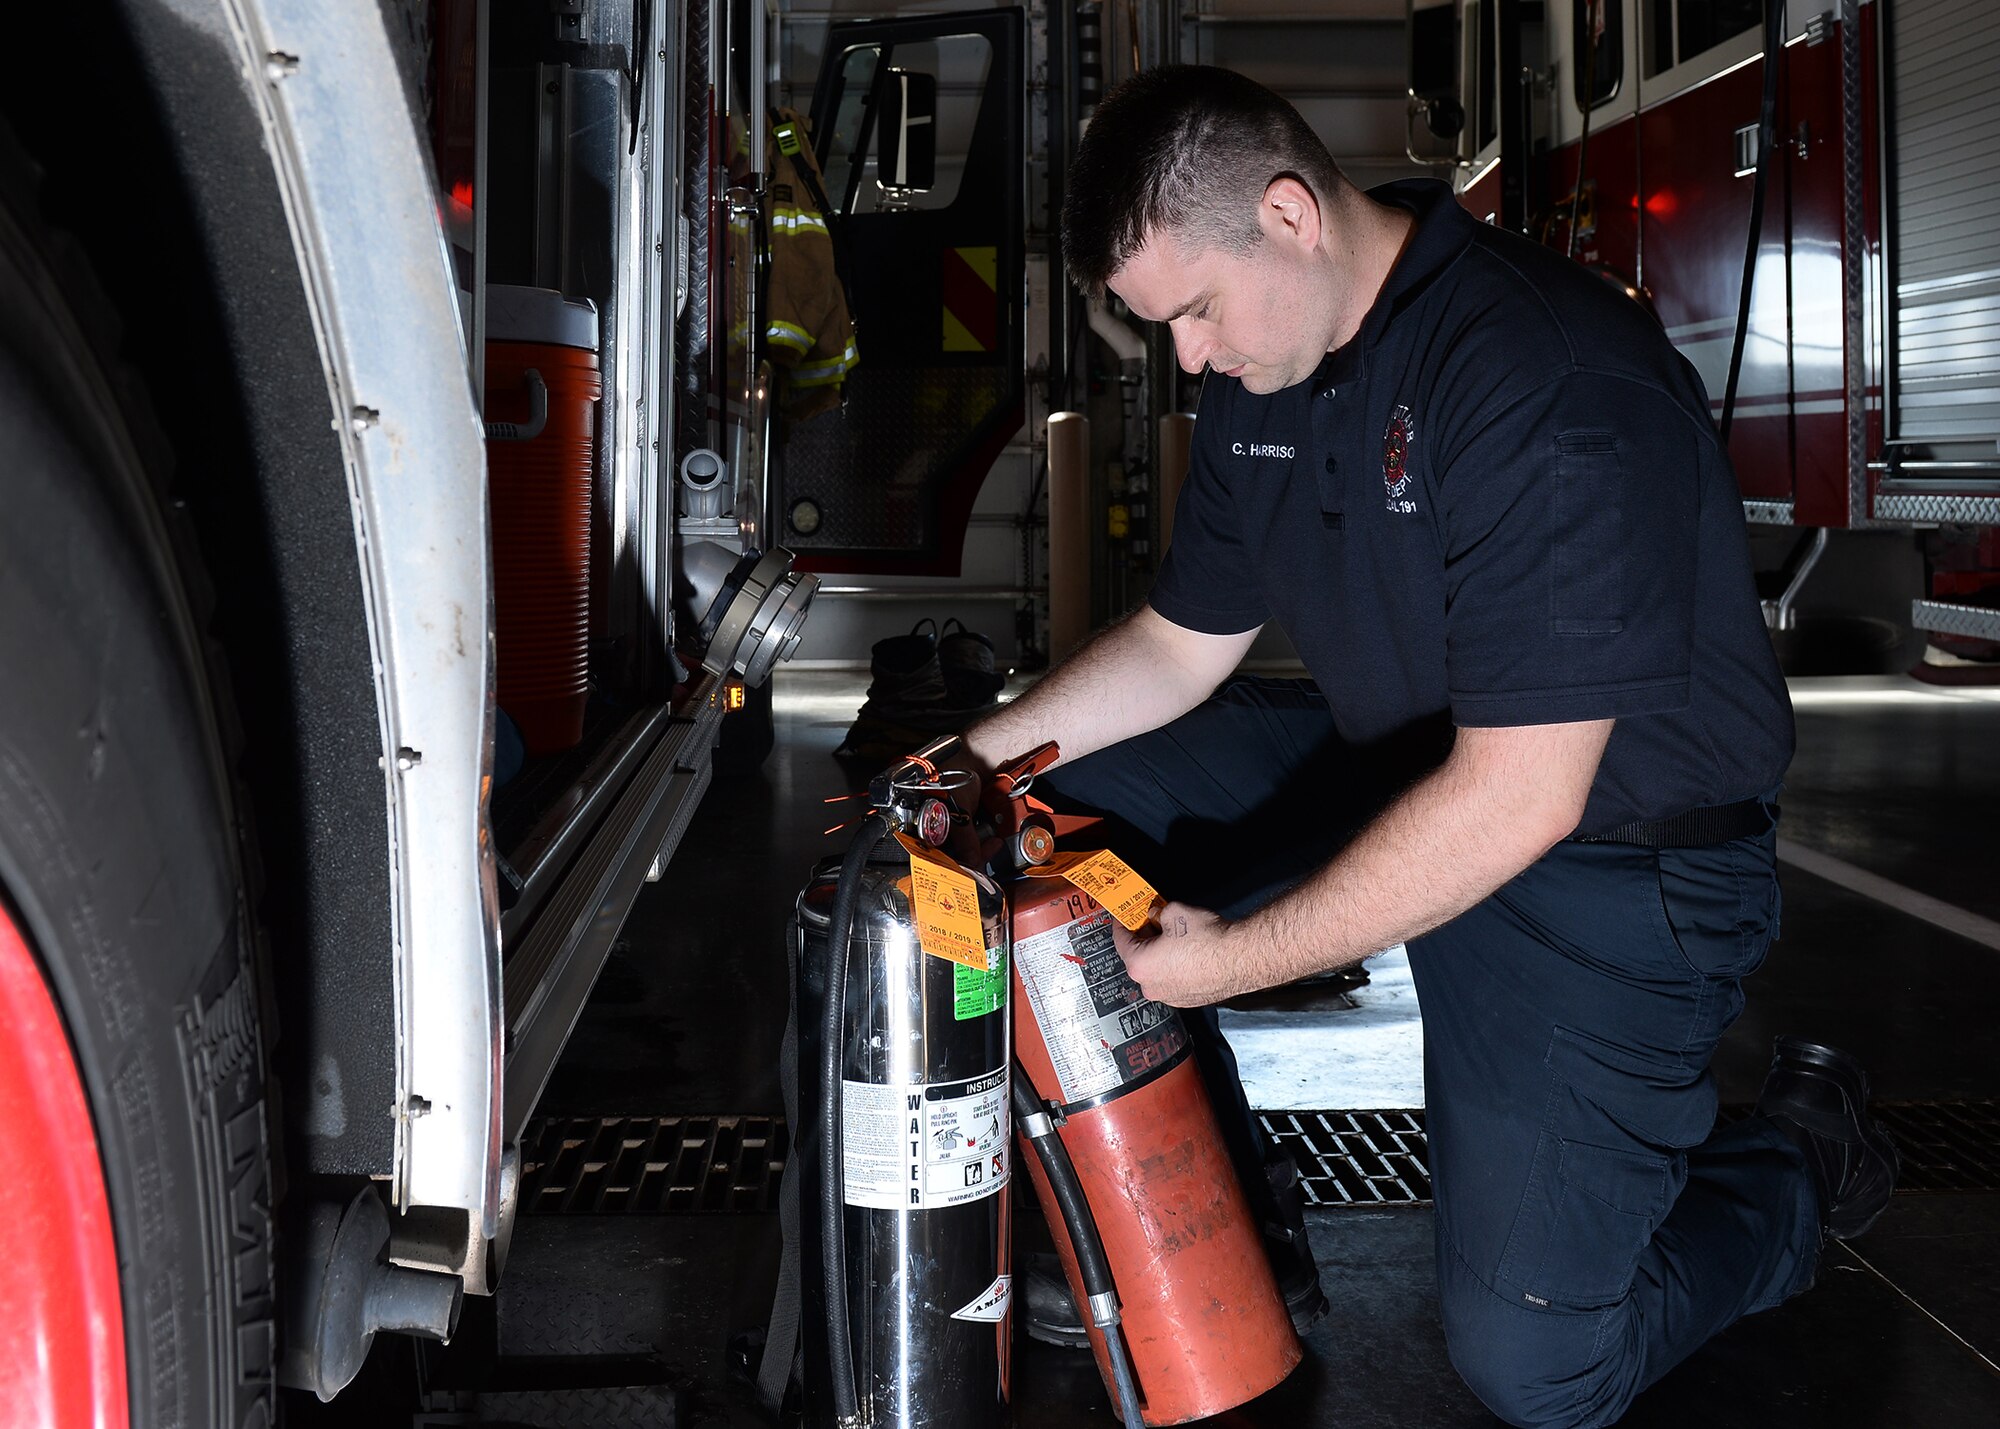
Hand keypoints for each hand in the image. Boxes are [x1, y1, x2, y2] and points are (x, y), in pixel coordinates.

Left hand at [1113, 900, 1245, 1007]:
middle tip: (1152, 920)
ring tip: (1174, 935)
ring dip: (1160, 954)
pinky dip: (1176, 967)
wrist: (1241, 958)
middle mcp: (1151, 987)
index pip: (1120, 940)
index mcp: (1140, 966)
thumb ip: (1157, 912)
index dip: (1122, 923)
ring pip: (1157, 970)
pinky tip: (1188, 951)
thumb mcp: (1173, 912)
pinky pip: (1174, 980)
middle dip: (1144, 938)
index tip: (1124, 916)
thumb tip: (1156, 913)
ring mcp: (1170, 997)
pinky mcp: (1189, 1000)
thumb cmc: (1208, 940)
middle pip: (1138, 957)